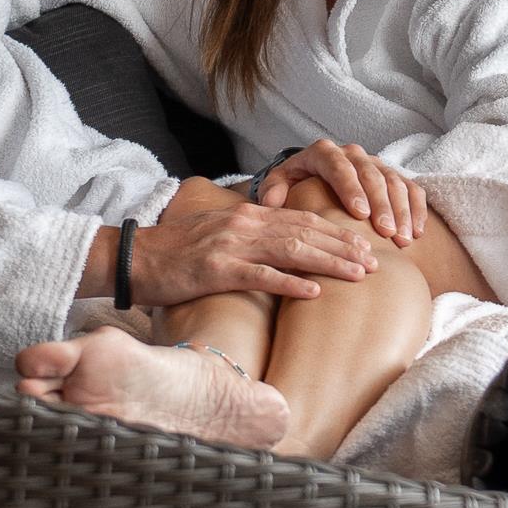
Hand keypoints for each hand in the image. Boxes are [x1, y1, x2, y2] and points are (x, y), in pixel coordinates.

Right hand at [127, 176, 380, 307]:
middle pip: (305, 232)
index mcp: (247, 215)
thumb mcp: (218, 235)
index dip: (336, 232)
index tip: (363, 245)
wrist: (133, 258)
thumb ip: (250, 236)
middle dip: (344, 247)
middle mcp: (244, 225)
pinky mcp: (216, 270)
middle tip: (375, 262)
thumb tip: (281, 245)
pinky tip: (315, 292)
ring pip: (292, 250)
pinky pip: (261, 275)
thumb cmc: (175, 253)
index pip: (302, 219)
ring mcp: (231, 246)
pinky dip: (291, 283)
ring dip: (329, 262)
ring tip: (358, 275)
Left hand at [257, 139, 424, 244]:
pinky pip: (411, 189)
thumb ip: (272, 190)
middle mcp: (353, 153)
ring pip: (395, 182)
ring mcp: (376, 164)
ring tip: (403, 239)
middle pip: (372, 175)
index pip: (339, 167)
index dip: (352, 188)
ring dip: (402, 211)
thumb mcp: (277, 184)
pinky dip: (416, 210)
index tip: (360, 214)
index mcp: (323, 153)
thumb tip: (271, 202)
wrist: (313, 177)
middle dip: (382, 205)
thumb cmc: (294, 185)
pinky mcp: (392, 176)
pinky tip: (416, 233)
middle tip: (387, 233)